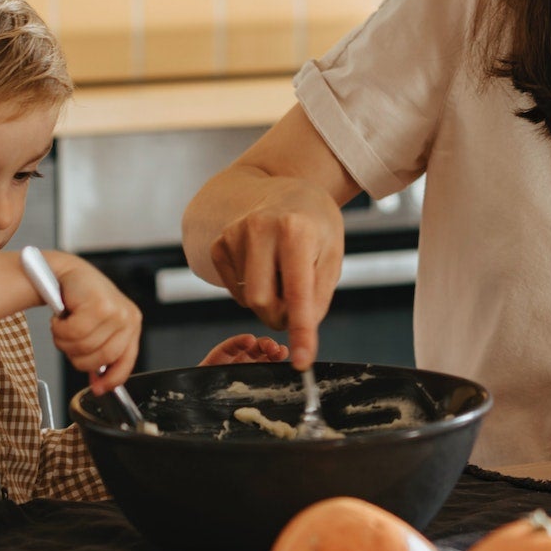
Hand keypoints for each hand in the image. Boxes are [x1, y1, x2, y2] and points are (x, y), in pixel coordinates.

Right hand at [45, 253, 141, 393]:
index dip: (111, 380)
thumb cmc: (81, 300)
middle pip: (100, 359)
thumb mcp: (98, 328)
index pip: (126, 362)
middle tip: (69, 340)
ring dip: (65, 340)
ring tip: (64, 325)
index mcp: (132, 325)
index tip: (98, 389)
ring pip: (84, 346)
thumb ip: (101, 353)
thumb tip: (99, 384)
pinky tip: (61, 317)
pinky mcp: (98, 305)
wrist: (67, 273)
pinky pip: (73, 332)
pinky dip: (60, 328)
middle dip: (77, 355)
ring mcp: (115, 311)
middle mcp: (128, 318)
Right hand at [208, 179, 343, 369]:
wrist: (285, 189)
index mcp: (295, 230)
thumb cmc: (315, 224)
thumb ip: (318, 296)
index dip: (301, 331)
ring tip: (282, 272)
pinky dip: (251, 290)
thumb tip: (300, 333)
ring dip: (269, 301)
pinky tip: (264, 267)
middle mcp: (259, 228)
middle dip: (282, 315)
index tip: (301, 361)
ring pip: (248, 299)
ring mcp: (233, 234)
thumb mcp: (331, 254)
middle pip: (263, 303)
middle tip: (297, 303)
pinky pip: (234, 290)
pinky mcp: (218, 244)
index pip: (298, 293)